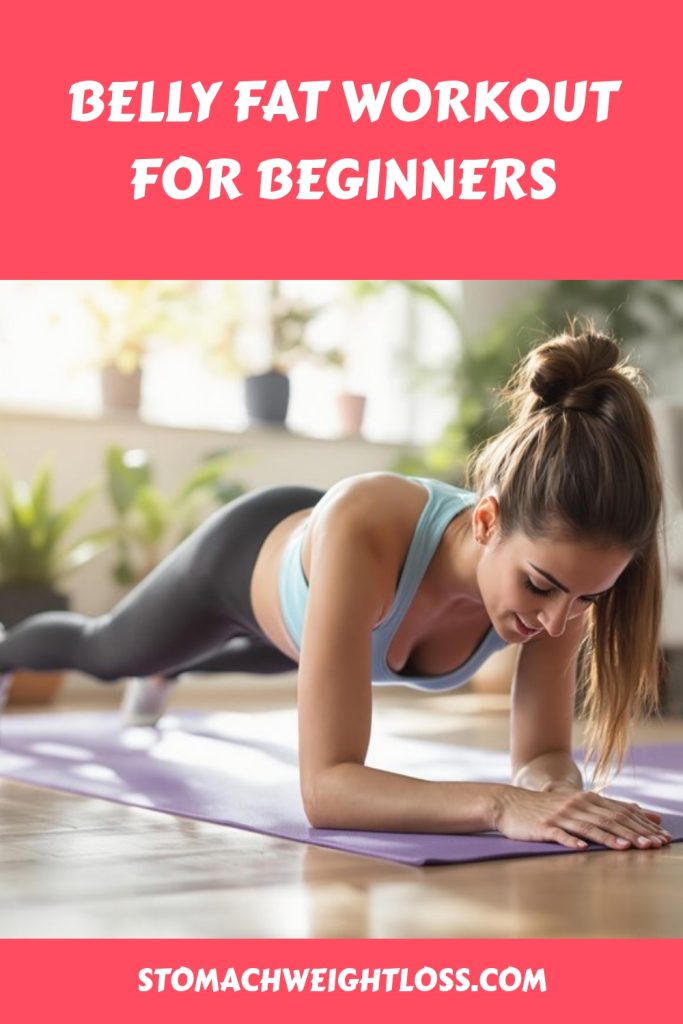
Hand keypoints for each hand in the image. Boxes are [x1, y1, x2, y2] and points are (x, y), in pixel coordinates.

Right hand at [496, 786, 671, 849]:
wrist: (509, 804)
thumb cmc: (545, 807)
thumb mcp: (575, 802)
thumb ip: (604, 807)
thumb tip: (638, 811)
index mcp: (586, 799)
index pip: (620, 811)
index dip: (642, 824)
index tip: (661, 836)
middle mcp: (576, 805)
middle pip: (610, 819)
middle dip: (634, 832)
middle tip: (653, 845)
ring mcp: (560, 816)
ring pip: (590, 828)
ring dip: (610, 838)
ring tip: (627, 848)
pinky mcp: (544, 827)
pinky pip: (560, 835)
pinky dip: (572, 841)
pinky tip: (583, 849)